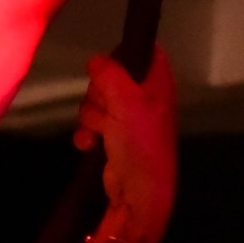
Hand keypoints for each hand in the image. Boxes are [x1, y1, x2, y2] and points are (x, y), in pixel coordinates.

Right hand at [74, 47, 175, 240]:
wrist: (139, 191)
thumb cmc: (140, 144)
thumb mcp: (126, 103)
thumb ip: (110, 76)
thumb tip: (94, 60)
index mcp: (157, 83)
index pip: (144, 52)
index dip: (124, 54)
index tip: (106, 68)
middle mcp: (144, 96)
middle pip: (111, 76)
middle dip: (98, 92)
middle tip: (105, 107)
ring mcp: (127, 117)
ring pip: (97, 100)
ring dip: (90, 116)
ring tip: (99, 132)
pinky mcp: (112, 136)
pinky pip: (91, 123)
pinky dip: (86, 132)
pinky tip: (88, 144)